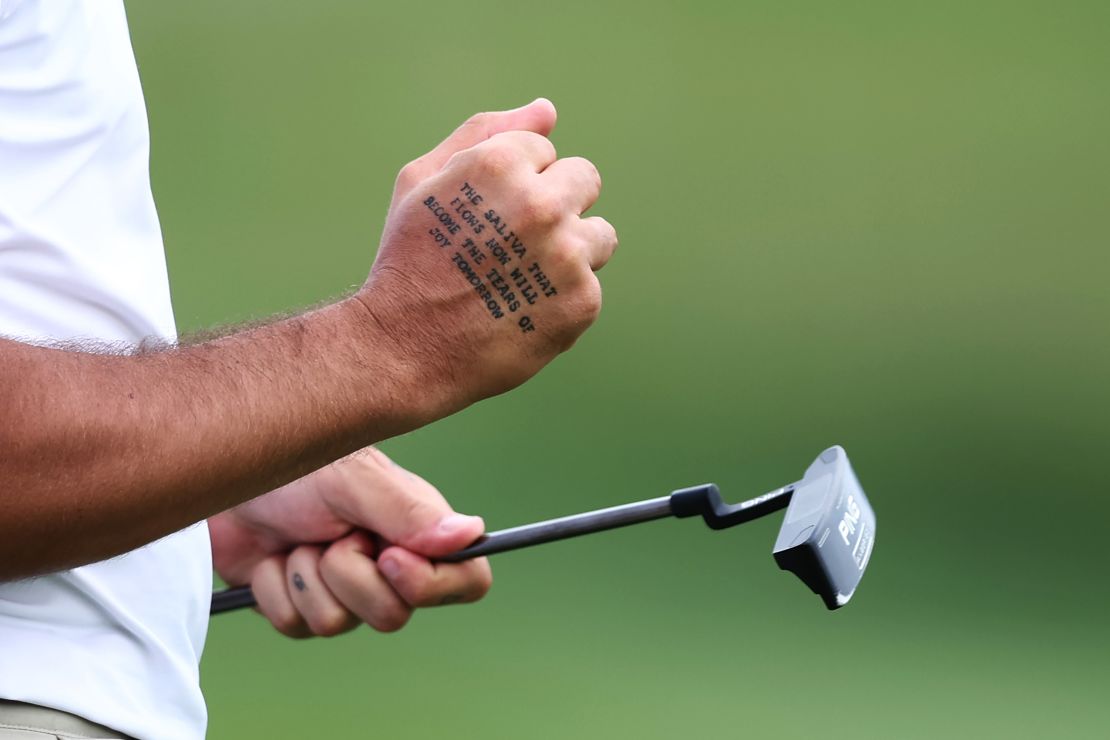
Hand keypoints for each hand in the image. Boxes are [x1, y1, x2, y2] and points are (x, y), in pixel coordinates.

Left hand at [209, 447, 491, 636]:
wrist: (225, 474)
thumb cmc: (297, 465)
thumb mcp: (355, 480)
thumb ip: (409, 512)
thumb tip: (470, 534)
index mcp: (418, 530)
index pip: (467, 579)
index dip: (433, 584)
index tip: (390, 559)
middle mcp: (388, 564)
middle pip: (393, 615)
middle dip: (349, 576)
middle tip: (331, 536)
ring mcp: (344, 589)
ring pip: (339, 624)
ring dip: (306, 578)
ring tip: (296, 539)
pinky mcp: (301, 604)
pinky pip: (296, 625)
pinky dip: (275, 589)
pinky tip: (271, 557)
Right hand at [355, 98, 617, 418]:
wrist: (403, 349)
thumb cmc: (408, 260)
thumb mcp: (422, 181)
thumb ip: (485, 132)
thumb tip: (548, 111)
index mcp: (500, 163)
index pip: (544, 151)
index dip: (511, 185)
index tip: (482, 218)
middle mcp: (541, 204)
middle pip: (585, 180)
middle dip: (555, 205)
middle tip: (510, 247)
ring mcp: (567, 255)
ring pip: (600, 235)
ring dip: (571, 252)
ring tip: (520, 281)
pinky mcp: (582, 302)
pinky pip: (590, 285)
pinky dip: (562, 300)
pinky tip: (522, 313)